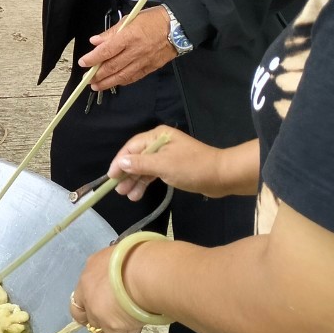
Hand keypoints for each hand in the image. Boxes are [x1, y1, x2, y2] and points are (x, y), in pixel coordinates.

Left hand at [71, 247, 144, 332]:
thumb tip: (117, 276)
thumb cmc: (136, 259)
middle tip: (111, 317)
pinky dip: (128, 331)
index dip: (88, 301)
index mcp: (89, 273)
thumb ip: (111, 269)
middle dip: (93, 317)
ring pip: (100, 326)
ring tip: (131, 318)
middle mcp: (87, 294)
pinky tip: (139, 322)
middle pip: (82, 314)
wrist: (145, 274)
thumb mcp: (117, 255)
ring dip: (112, 324)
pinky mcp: (110, 327)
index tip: (101, 303)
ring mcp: (96, 312)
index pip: (79, 293)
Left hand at [79, 6, 174, 90]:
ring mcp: (144, 61)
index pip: (107, 50)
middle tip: (87, 79)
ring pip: (123, 75)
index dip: (93, 58)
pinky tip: (115, 82)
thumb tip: (95, 41)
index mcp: (129, 36)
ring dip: (107, 82)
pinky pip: (135, 77)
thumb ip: (111, 32)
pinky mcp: (151, 67)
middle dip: (98, 74)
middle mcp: (136, 51)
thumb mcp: (129, 19)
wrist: (178, 27)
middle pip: (113, 66)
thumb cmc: (153, 19)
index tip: (83, 63)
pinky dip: (123, 81)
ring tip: (96, 86)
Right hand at [110, 128, 238, 200]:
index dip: (120, 162)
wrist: (222, 176)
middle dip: (127, 173)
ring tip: (127, 195)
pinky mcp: (173, 167)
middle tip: (118, 190)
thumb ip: (141, 164)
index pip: (132, 147)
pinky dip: (146, 182)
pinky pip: (153, 173)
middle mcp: (160, 143)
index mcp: (157, 136)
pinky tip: (138, 193)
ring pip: (145, 167)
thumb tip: (121, 162)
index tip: (111, 177)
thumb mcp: (164, 165)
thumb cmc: (192, 167)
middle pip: (137, 157)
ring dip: (135, 181)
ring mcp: (166, 156)